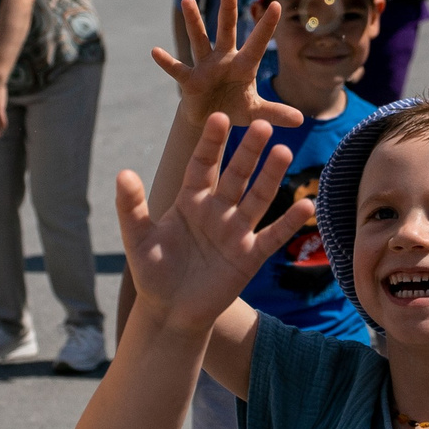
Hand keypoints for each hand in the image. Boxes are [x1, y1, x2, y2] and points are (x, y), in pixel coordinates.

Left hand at [118, 113, 313, 333]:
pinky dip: (289, 222)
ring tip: (283, 151)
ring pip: (257, 198)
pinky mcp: (249, 256)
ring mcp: (236, 232)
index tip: (219, 117)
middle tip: (261, 124)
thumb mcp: (137, 239)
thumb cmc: (153, 272)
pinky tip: (306, 205)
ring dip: (271, 176)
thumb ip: (131, 207)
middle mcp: (217, 210)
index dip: (211, 143)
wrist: (170, 312)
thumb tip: (122, 173)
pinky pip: (272, 236)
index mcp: (190, 200)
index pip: (202, 164)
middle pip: (236, 175)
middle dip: (248, 151)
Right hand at [151, 0, 304, 130]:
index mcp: (244, 65)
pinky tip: (155, 51)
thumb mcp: (256, 112)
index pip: (258, 43)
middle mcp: (225, 59)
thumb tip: (301, 119)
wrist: (211, 120)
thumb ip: (275, 112)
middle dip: (228, 10)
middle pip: (227, 31)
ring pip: (199, 40)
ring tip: (188, 0)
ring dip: (194, 21)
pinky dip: (167, 62)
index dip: (266, 26)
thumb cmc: (235, 108)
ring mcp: (205, 66)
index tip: (276, 4)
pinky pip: (177, 69)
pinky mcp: (189, 80)